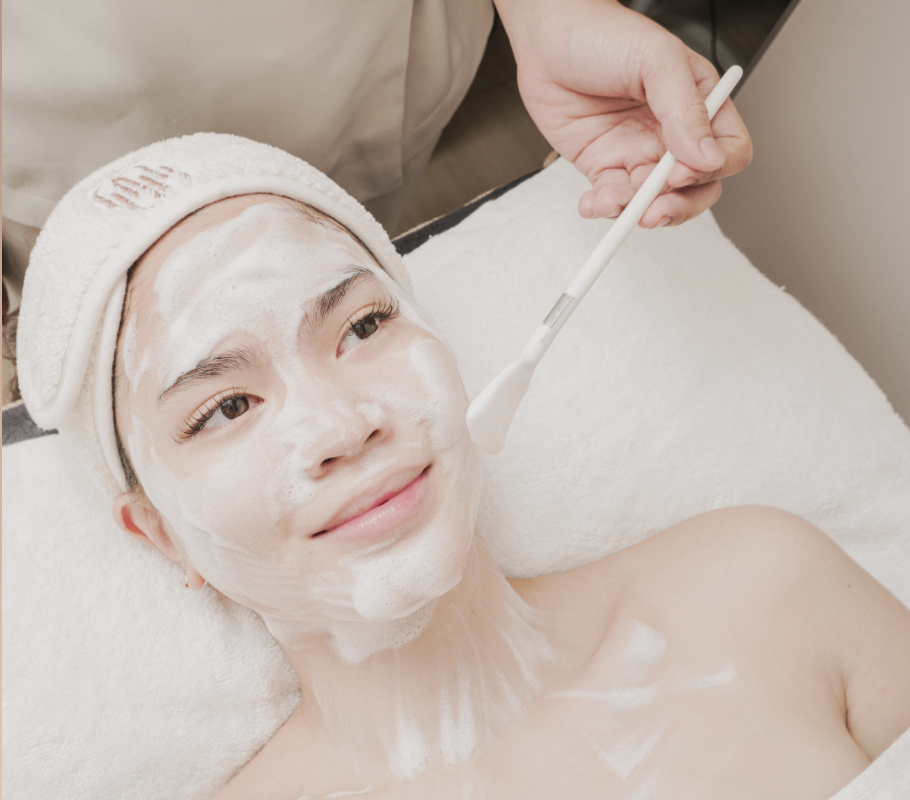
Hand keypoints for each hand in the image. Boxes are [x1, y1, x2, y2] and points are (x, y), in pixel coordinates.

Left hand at [495, 0, 751, 226]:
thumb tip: (707, 156)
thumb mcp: (656, 59)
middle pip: (697, 187)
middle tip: (654, 210)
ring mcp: (637, 151)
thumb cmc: (602, 33)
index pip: (729, 150)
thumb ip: (684, 109)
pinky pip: (613, 198)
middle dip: (678, 206)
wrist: (548, 37)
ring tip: (611, 200)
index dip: (712, 169)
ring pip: (654, 201)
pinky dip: (605, 208)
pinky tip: (594, 202)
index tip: (681, 171)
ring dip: (635, 210)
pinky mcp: (604, 164)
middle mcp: (671, 133)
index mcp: (698, 104)